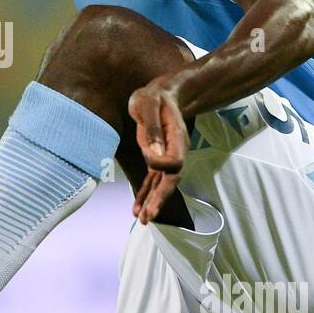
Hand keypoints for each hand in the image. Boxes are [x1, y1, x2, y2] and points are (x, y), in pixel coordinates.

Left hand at [127, 75, 190, 223]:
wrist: (164, 93)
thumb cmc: (154, 96)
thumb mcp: (149, 104)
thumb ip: (151, 127)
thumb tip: (154, 152)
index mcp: (176, 138)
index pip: (174, 161)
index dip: (163, 165)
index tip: (151, 161)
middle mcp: (175, 151)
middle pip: (170, 180)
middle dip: (159, 199)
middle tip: (148, 217)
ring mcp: (168, 156)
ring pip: (162, 184)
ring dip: (152, 202)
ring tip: (142, 219)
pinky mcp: (158, 158)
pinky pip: (153, 180)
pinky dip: (146, 194)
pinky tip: (137, 208)